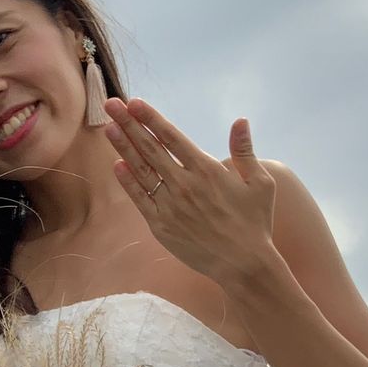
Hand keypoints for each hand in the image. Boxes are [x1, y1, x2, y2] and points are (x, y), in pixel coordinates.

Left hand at [103, 97, 277, 289]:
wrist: (242, 264)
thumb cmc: (255, 222)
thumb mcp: (259, 183)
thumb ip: (245, 151)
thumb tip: (240, 121)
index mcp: (207, 169)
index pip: (171, 137)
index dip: (151, 119)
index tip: (135, 102)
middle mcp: (185, 185)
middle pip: (150, 149)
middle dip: (129, 125)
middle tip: (111, 106)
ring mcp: (170, 206)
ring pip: (141, 171)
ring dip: (123, 148)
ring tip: (108, 128)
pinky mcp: (162, 226)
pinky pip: (141, 200)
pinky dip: (128, 182)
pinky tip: (117, 165)